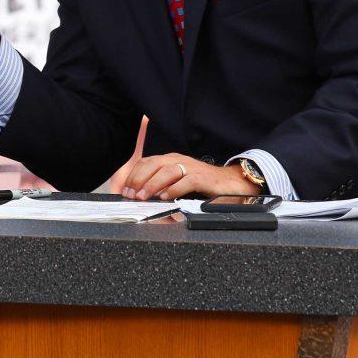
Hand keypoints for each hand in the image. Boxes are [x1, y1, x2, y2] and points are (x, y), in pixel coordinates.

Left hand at [120, 154, 259, 200]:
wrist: (231, 182)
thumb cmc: (203, 183)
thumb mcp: (178, 180)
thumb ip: (162, 184)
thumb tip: (142, 195)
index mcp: (171, 159)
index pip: (146, 162)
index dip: (134, 175)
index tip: (126, 190)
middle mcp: (179, 160)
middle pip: (153, 164)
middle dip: (139, 179)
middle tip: (131, 194)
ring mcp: (191, 168)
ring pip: (166, 171)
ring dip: (152, 184)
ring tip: (143, 196)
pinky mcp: (203, 178)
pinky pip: (185, 181)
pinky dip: (173, 189)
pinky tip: (165, 197)